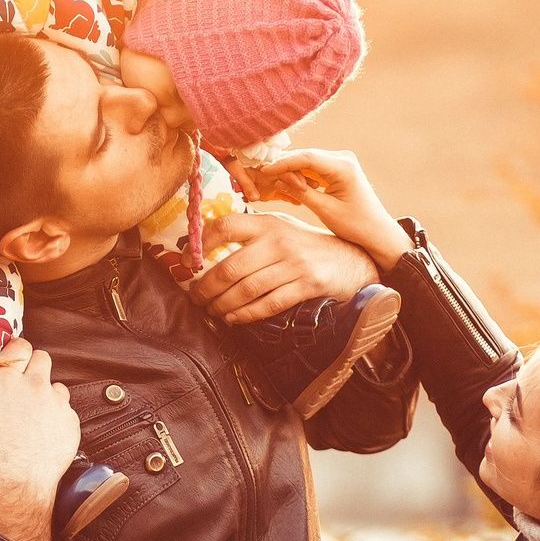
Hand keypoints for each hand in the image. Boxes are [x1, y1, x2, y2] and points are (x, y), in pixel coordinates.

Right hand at [0, 340, 78, 540]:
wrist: (18, 479)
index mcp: (7, 380)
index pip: (21, 346)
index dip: (19, 352)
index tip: (16, 362)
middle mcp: (34, 385)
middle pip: (42, 357)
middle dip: (35, 367)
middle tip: (26, 385)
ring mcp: (55, 401)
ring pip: (56, 385)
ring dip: (48, 394)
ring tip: (35, 415)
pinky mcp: (70, 418)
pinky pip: (66, 409)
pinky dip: (57, 417)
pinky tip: (45, 432)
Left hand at [186, 210, 376, 323]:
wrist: (352, 260)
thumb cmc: (307, 246)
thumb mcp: (282, 229)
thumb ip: (251, 234)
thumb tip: (206, 248)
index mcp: (268, 222)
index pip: (226, 226)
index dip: (201, 244)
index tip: (187, 262)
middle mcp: (279, 241)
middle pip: (231, 266)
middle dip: (207, 287)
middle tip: (196, 298)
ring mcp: (294, 264)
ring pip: (246, 289)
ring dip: (223, 304)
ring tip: (212, 310)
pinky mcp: (307, 285)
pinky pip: (268, 304)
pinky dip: (246, 314)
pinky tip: (234, 318)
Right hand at [231, 150, 409, 270]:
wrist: (378, 233)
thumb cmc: (356, 226)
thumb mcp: (325, 210)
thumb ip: (300, 192)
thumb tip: (276, 180)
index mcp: (343, 166)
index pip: (306, 157)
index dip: (282, 163)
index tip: (263, 171)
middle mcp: (343, 158)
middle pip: (304, 156)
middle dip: (283, 167)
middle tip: (261, 179)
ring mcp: (341, 162)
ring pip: (306, 162)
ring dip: (290, 172)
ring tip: (271, 185)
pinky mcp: (337, 169)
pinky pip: (313, 169)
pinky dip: (299, 177)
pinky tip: (286, 187)